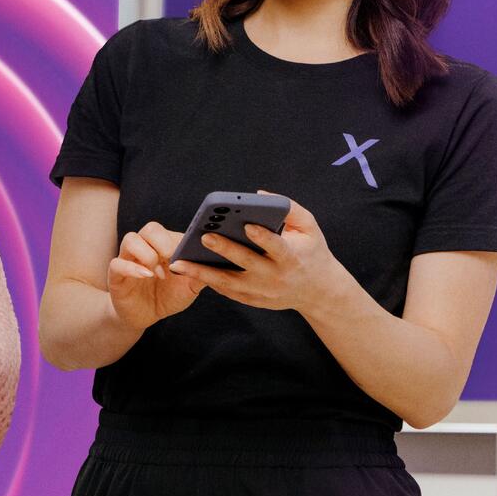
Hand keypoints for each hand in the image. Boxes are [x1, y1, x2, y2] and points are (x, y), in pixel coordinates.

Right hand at [107, 220, 203, 333]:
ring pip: (130, 239)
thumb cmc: (167, 297)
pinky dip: (132, 268)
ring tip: (159, 274)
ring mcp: (129, 259)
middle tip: (173, 258)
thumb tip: (216, 262)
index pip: (171, 231)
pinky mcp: (116, 275)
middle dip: (163, 241)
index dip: (180, 240)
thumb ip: (200, 274)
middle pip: (150, 228)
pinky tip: (146, 277)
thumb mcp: (189, 288)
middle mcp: (145, 248)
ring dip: (147, 254)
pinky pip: (117, 264)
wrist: (145, 316)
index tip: (189, 254)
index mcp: (163, 246)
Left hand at [171, 192, 341, 316]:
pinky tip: (189, 270)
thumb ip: (290, 208)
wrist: (318, 291)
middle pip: (247, 264)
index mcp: (292, 258)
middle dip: (225, 250)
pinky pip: (227, 291)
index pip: (277, 247)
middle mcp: (275, 277)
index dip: (263, 237)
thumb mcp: (310, 228)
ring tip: (178, 262)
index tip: (248, 225)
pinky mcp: (253, 300)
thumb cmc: (311, 251)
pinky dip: (208, 282)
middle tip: (204, 236)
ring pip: (229, 283)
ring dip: (202, 273)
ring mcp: (262, 292)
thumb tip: (259, 194)